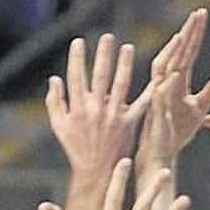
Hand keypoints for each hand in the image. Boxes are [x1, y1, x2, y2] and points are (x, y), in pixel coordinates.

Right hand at [48, 33, 149, 174]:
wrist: (96, 172)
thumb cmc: (76, 148)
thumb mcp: (59, 126)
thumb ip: (54, 101)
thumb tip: (54, 78)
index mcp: (78, 108)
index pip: (76, 77)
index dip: (76, 58)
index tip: (78, 41)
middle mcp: (97, 109)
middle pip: (100, 76)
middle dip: (103, 55)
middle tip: (107, 37)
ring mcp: (114, 115)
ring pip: (120, 85)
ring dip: (124, 64)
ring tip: (128, 47)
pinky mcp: (129, 123)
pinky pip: (140, 105)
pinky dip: (149, 92)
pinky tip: (156, 77)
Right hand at [135, 9, 209, 169]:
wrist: (161, 153)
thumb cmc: (177, 131)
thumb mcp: (199, 109)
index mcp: (178, 81)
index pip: (188, 52)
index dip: (195, 34)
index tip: (202, 14)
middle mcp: (166, 84)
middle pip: (177, 53)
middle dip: (187, 34)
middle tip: (198, 14)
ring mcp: (159, 96)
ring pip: (165, 68)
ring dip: (174, 52)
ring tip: (184, 35)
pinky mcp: (157, 113)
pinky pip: (160, 95)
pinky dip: (167, 83)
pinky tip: (176, 71)